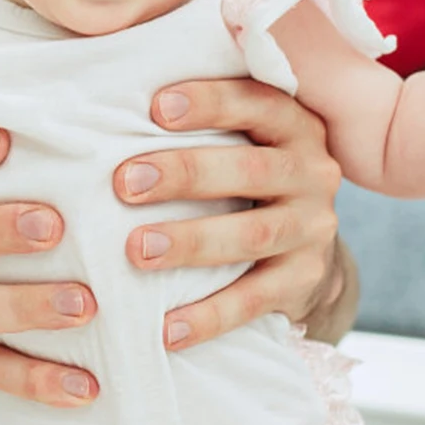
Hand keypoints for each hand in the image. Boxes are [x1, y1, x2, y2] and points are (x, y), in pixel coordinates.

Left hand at [113, 78, 347, 348]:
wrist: (305, 252)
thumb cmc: (243, 180)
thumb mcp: (241, 140)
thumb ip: (203, 119)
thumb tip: (112, 96)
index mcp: (293, 126)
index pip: (256, 103)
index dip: (210, 103)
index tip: (155, 107)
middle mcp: (312, 173)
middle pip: (252, 170)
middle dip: (186, 174)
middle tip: (124, 183)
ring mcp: (313, 229)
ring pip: (253, 234)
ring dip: (191, 242)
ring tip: (136, 250)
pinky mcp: (304, 281)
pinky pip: (255, 300)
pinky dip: (209, 316)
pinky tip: (165, 328)